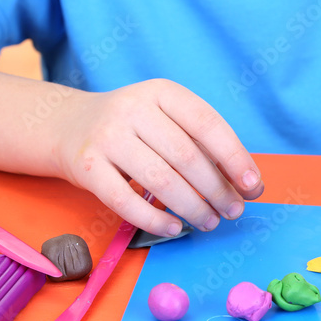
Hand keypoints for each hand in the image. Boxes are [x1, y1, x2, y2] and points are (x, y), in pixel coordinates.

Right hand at [52, 79, 262, 235]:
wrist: (68, 125)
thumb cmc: (135, 129)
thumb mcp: (167, 120)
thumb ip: (204, 146)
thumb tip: (247, 184)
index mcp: (162, 93)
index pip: (207, 124)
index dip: (234, 158)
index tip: (252, 185)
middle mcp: (132, 109)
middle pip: (186, 156)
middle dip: (217, 190)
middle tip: (233, 211)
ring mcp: (107, 136)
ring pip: (160, 180)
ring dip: (192, 207)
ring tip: (209, 222)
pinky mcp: (87, 166)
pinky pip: (125, 201)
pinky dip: (155, 219)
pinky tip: (174, 227)